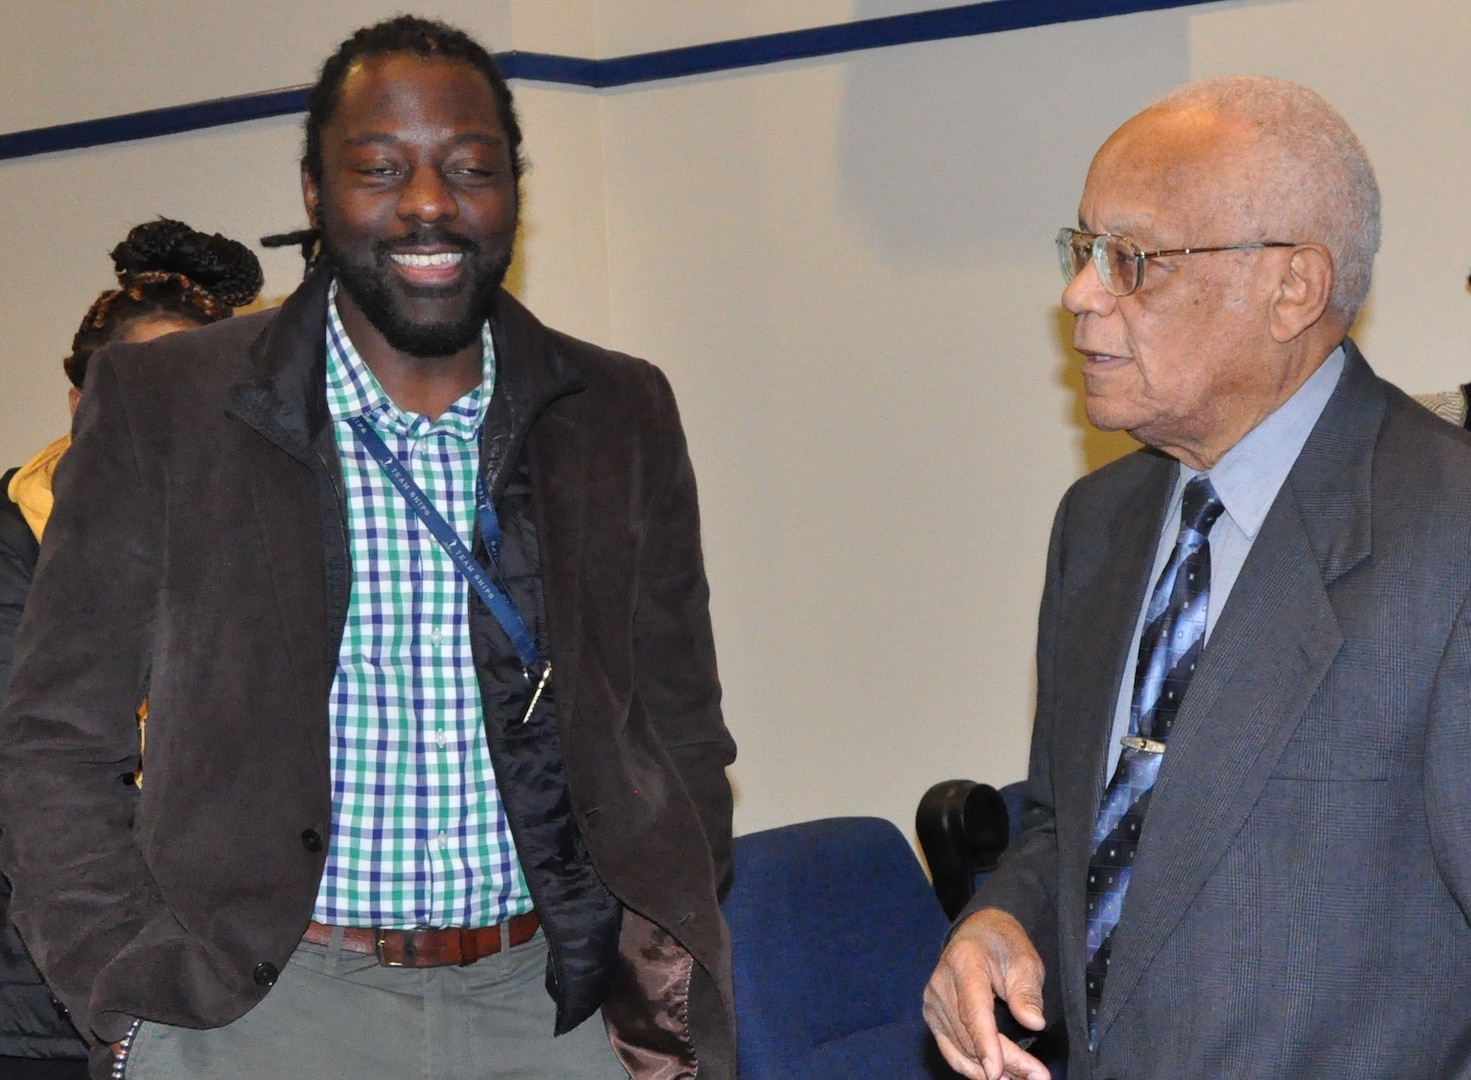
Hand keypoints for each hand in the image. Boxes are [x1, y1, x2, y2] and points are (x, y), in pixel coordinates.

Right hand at [923, 908, 1049, 1079]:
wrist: (978, 934)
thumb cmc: (1004, 946)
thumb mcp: (1025, 960)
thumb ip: (1027, 992)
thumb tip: (1034, 1023)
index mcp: (964, 962)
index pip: (973, 1010)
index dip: (986, 1044)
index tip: (998, 1072)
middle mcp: (940, 984)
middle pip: (969, 1036)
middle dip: (1004, 1063)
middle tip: (1037, 1077)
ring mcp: (932, 1002)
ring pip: (960, 1049)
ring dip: (989, 1071)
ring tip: (1022, 1079)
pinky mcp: (932, 1016)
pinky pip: (951, 1050)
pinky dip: (973, 1068)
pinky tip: (995, 1076)